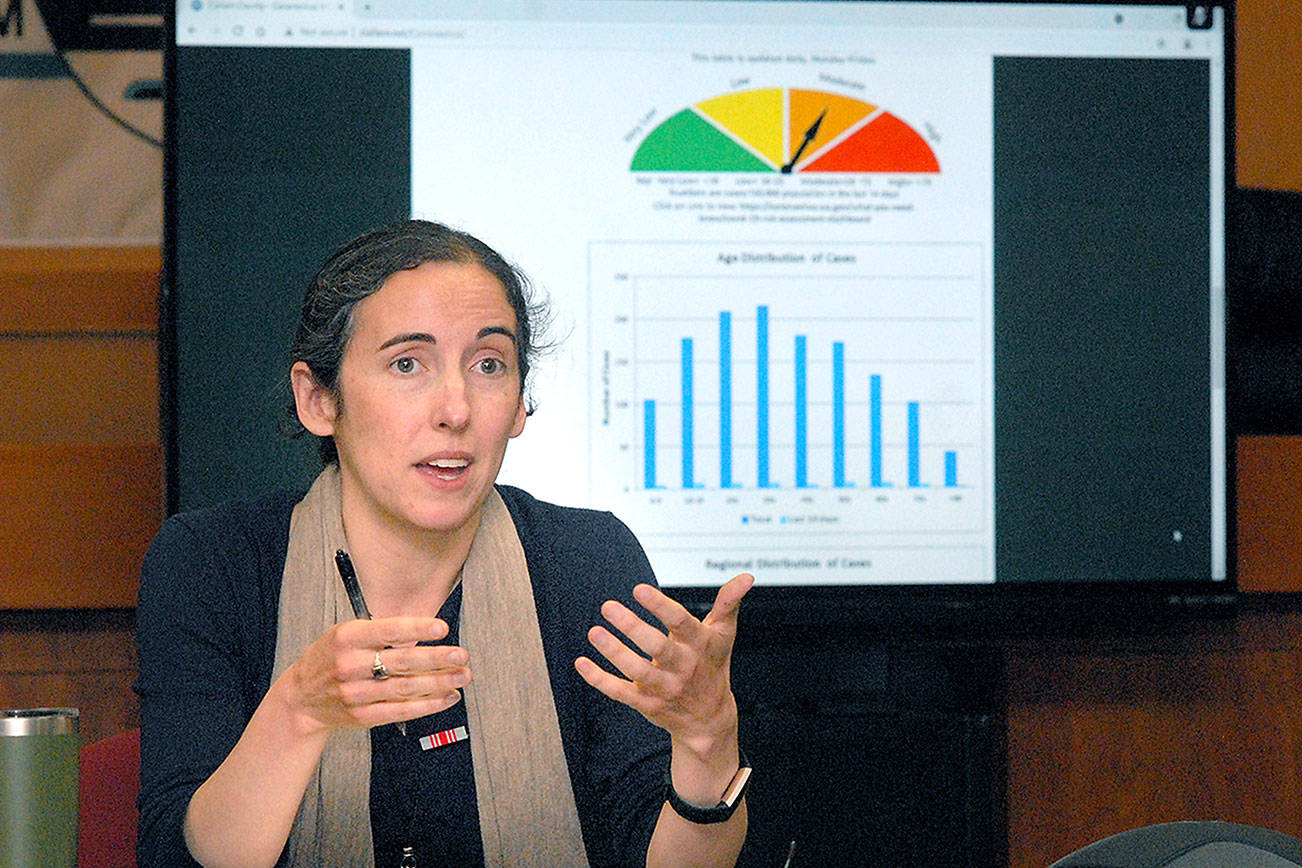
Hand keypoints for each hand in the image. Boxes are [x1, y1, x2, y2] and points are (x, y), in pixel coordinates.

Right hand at [284, 616, 471, 733]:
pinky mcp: (363, 716)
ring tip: (462, 675)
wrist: (301, 697)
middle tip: (461, 655)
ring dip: (439, 683)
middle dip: (436, 659)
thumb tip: (428, 629)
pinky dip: (428, 705)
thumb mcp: (347, 634)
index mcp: (347, 638)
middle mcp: (350, 665)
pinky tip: (447, 697)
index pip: (387, 631)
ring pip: (405, 688)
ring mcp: (356, 694)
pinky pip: (401, 711)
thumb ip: (382, 631)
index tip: (442, 628)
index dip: (416, 630)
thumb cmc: (331, 657)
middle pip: (401, 662)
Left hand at [575, 573, 753, 756]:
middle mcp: (683, 667)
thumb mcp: (723, 635)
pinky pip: (621, 693)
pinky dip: (600, 680)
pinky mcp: (647, 704)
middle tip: (608, 606)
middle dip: (632, 627)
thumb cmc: (712, 667)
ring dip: (614, 652)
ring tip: (595, 632)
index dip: (660, 607)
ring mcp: (664, 688)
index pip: (680, 623)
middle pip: (657, 648)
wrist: (709, 720)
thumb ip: (729, 603)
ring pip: (637, 672)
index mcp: (699, 645)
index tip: (639, 590)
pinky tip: (582, 663)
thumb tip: (747, 577)